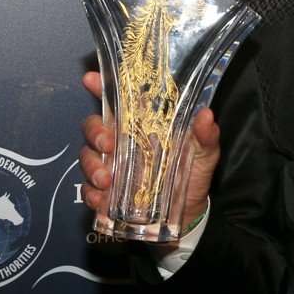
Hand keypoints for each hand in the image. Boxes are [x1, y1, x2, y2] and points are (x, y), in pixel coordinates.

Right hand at [78, 71, 220, 230]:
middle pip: (94, 125)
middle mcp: (122, 141)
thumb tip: (206, 115)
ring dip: (91, 165)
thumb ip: (206, 135)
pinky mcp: (106, 191)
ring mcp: (112, 165)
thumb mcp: (205, 153)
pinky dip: (89, 193)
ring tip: (106, 180)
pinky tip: (100, 199)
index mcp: (143, 124)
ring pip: (87, 156)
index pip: (119, 100)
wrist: (189, 214)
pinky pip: (88, 188)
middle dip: (94, 131)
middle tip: (107, 143)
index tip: (90, 79)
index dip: (102, 86)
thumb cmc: (194, 174)